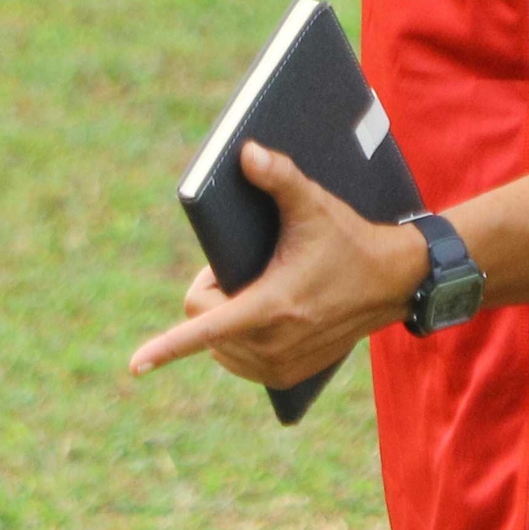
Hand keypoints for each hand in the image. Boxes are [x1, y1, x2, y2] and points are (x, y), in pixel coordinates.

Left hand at [128, 144, 431, 389]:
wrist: (393, 282)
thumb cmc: (348, 240)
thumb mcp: (314, 204)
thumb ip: (278, 176)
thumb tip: (244, 151)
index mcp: (272, 306)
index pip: (204, 328)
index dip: (166, 347)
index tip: (135, 366)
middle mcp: (274, 345)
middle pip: (204, 325)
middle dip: (211, 295)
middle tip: (240, 269)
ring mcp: (281, 367)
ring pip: (217, 348)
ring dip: (223, 321)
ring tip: (257, 290)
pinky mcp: (288, 378)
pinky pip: (237, 363)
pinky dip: (238, 342)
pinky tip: (262, 316)